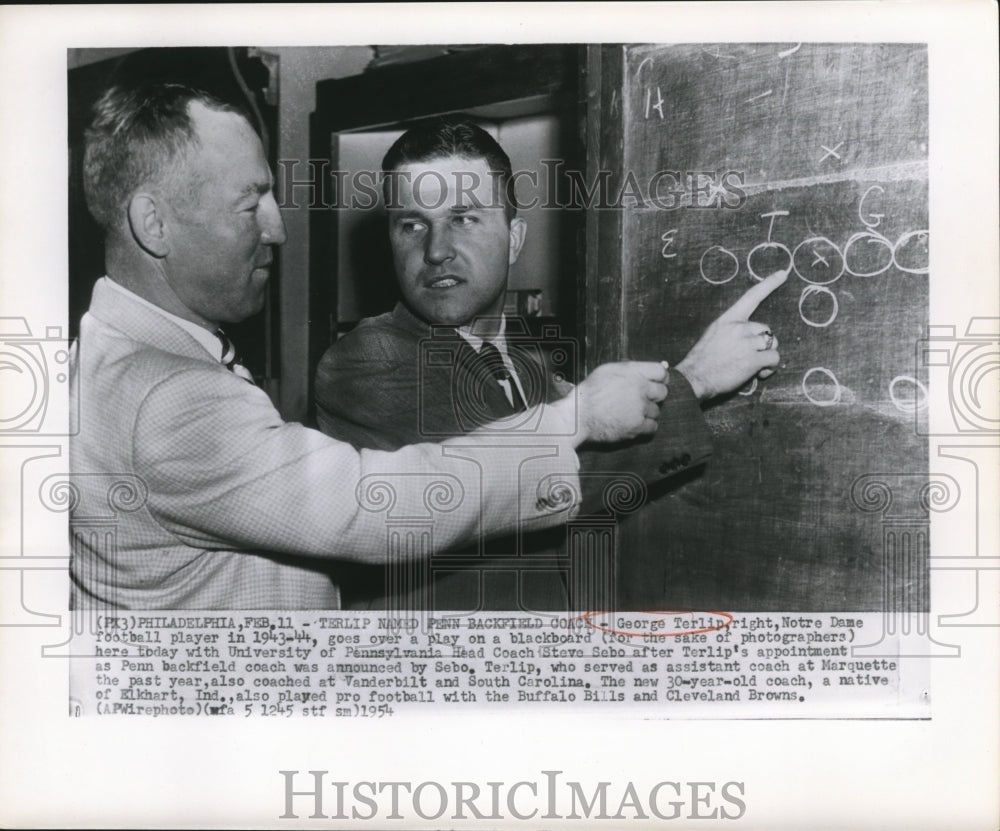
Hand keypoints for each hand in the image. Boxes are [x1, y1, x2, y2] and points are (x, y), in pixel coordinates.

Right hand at [577, 361, 667, 442]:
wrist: (578, 417)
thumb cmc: (589, 394)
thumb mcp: (607, 371)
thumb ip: (631, 369)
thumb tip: (656, 369)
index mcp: (632, 372)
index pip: (661, 371)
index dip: (661, 378)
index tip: (656, 383)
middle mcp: (639, 388)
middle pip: (663, 392)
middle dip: (654, 396)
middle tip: (641, 400)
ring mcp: (639, 407)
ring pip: (657, 410)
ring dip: (647, 412)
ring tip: (631, 413)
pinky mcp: (637, 426)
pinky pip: (653, 426)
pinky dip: (646, 427)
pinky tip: (634, 423)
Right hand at [676, 269, 787, 399]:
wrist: (694, 378)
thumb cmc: (701, 360)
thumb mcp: (713, 334)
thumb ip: (732, 331)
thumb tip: (751, 338)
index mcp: (728, 319)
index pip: (752, 297)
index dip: (769, 284)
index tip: (783, 273)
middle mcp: (739, 327)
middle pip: (766, 330)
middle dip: (762, 344)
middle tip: (749, 356)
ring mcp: (746, 343)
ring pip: (772, 344)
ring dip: (766, 356)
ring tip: (753, 366)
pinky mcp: (752, 360)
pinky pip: (773, 359)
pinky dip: (769, 367)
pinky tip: (758, 373)